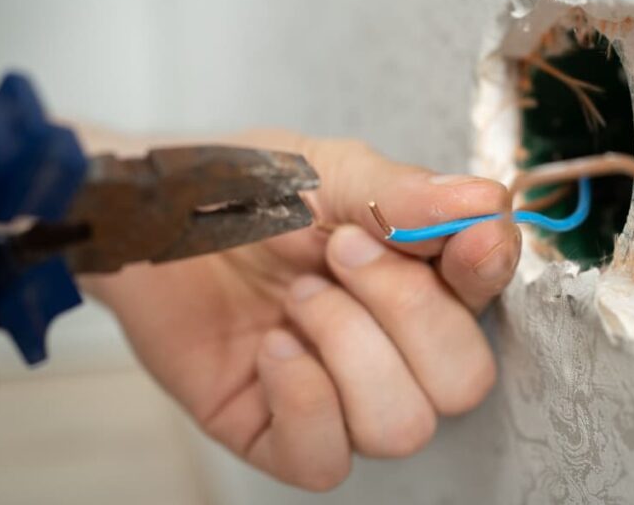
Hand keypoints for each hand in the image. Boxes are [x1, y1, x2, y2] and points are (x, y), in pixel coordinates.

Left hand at [84, 130, 520, 490]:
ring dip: (349, 349)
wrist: (143, 219)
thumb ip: (405, 194)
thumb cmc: (235, 190)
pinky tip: (272, 348)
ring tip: (295, 301)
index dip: (487, 274)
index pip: (490, 300)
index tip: (464, 240)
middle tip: (338, 254)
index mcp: (416, 276)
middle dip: (405, 312)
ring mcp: (337, 397)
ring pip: (404, 428)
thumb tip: (490, 207)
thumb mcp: (323, 171)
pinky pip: (327, 462)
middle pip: (464, 383)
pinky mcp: (278, 435)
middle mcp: (390, 346)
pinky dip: (304, 398)